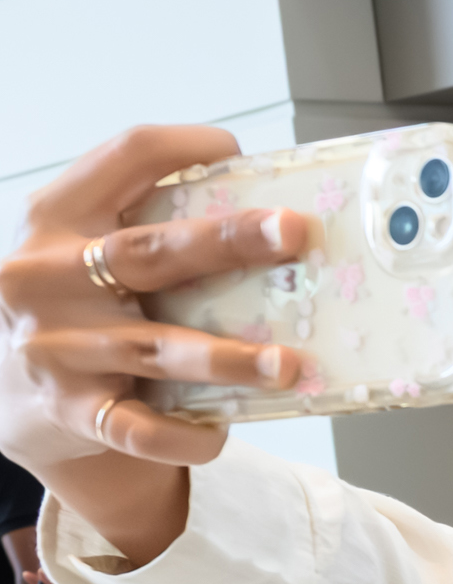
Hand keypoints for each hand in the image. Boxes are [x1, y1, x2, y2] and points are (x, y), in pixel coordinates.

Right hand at [0, 125, 306, 470]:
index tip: (236, 152)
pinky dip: (185, 434)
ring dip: (228, 358)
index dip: (179, 148)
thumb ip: (142, 234)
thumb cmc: (73, 312)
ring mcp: (56, 346)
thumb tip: (259, 221)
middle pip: (147, 251)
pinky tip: (219, 434)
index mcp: (56, 220)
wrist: (8, 397)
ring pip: (154, 348)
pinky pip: (139, 428)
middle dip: (228, 240)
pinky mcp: (71, 410)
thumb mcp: (82, 255)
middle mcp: (47, 277)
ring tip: (288, 364)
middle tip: (293, 232)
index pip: (119, 160)